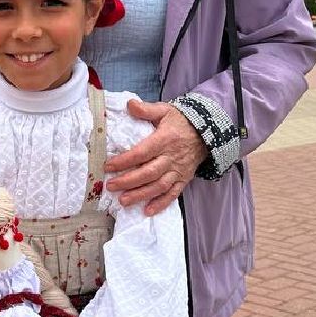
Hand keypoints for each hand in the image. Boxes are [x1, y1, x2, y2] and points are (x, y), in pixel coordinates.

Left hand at [104, 99, 206, 215]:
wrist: (206, 132)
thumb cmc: (180, 121)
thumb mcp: (164, 110)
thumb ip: (146, 109)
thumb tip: (129, 105)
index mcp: (165, 139)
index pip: (142, 152)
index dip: (124, 161)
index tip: (108, 166)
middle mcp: (171, 157)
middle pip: (148, 172)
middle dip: (128, 181)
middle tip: (111, 186)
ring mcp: (178, 170)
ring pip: (158, 186)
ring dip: (140, 195)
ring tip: (123, 201)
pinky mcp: (183, 179)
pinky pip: (172, 194)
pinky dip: (161, 204)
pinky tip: (147, 211)